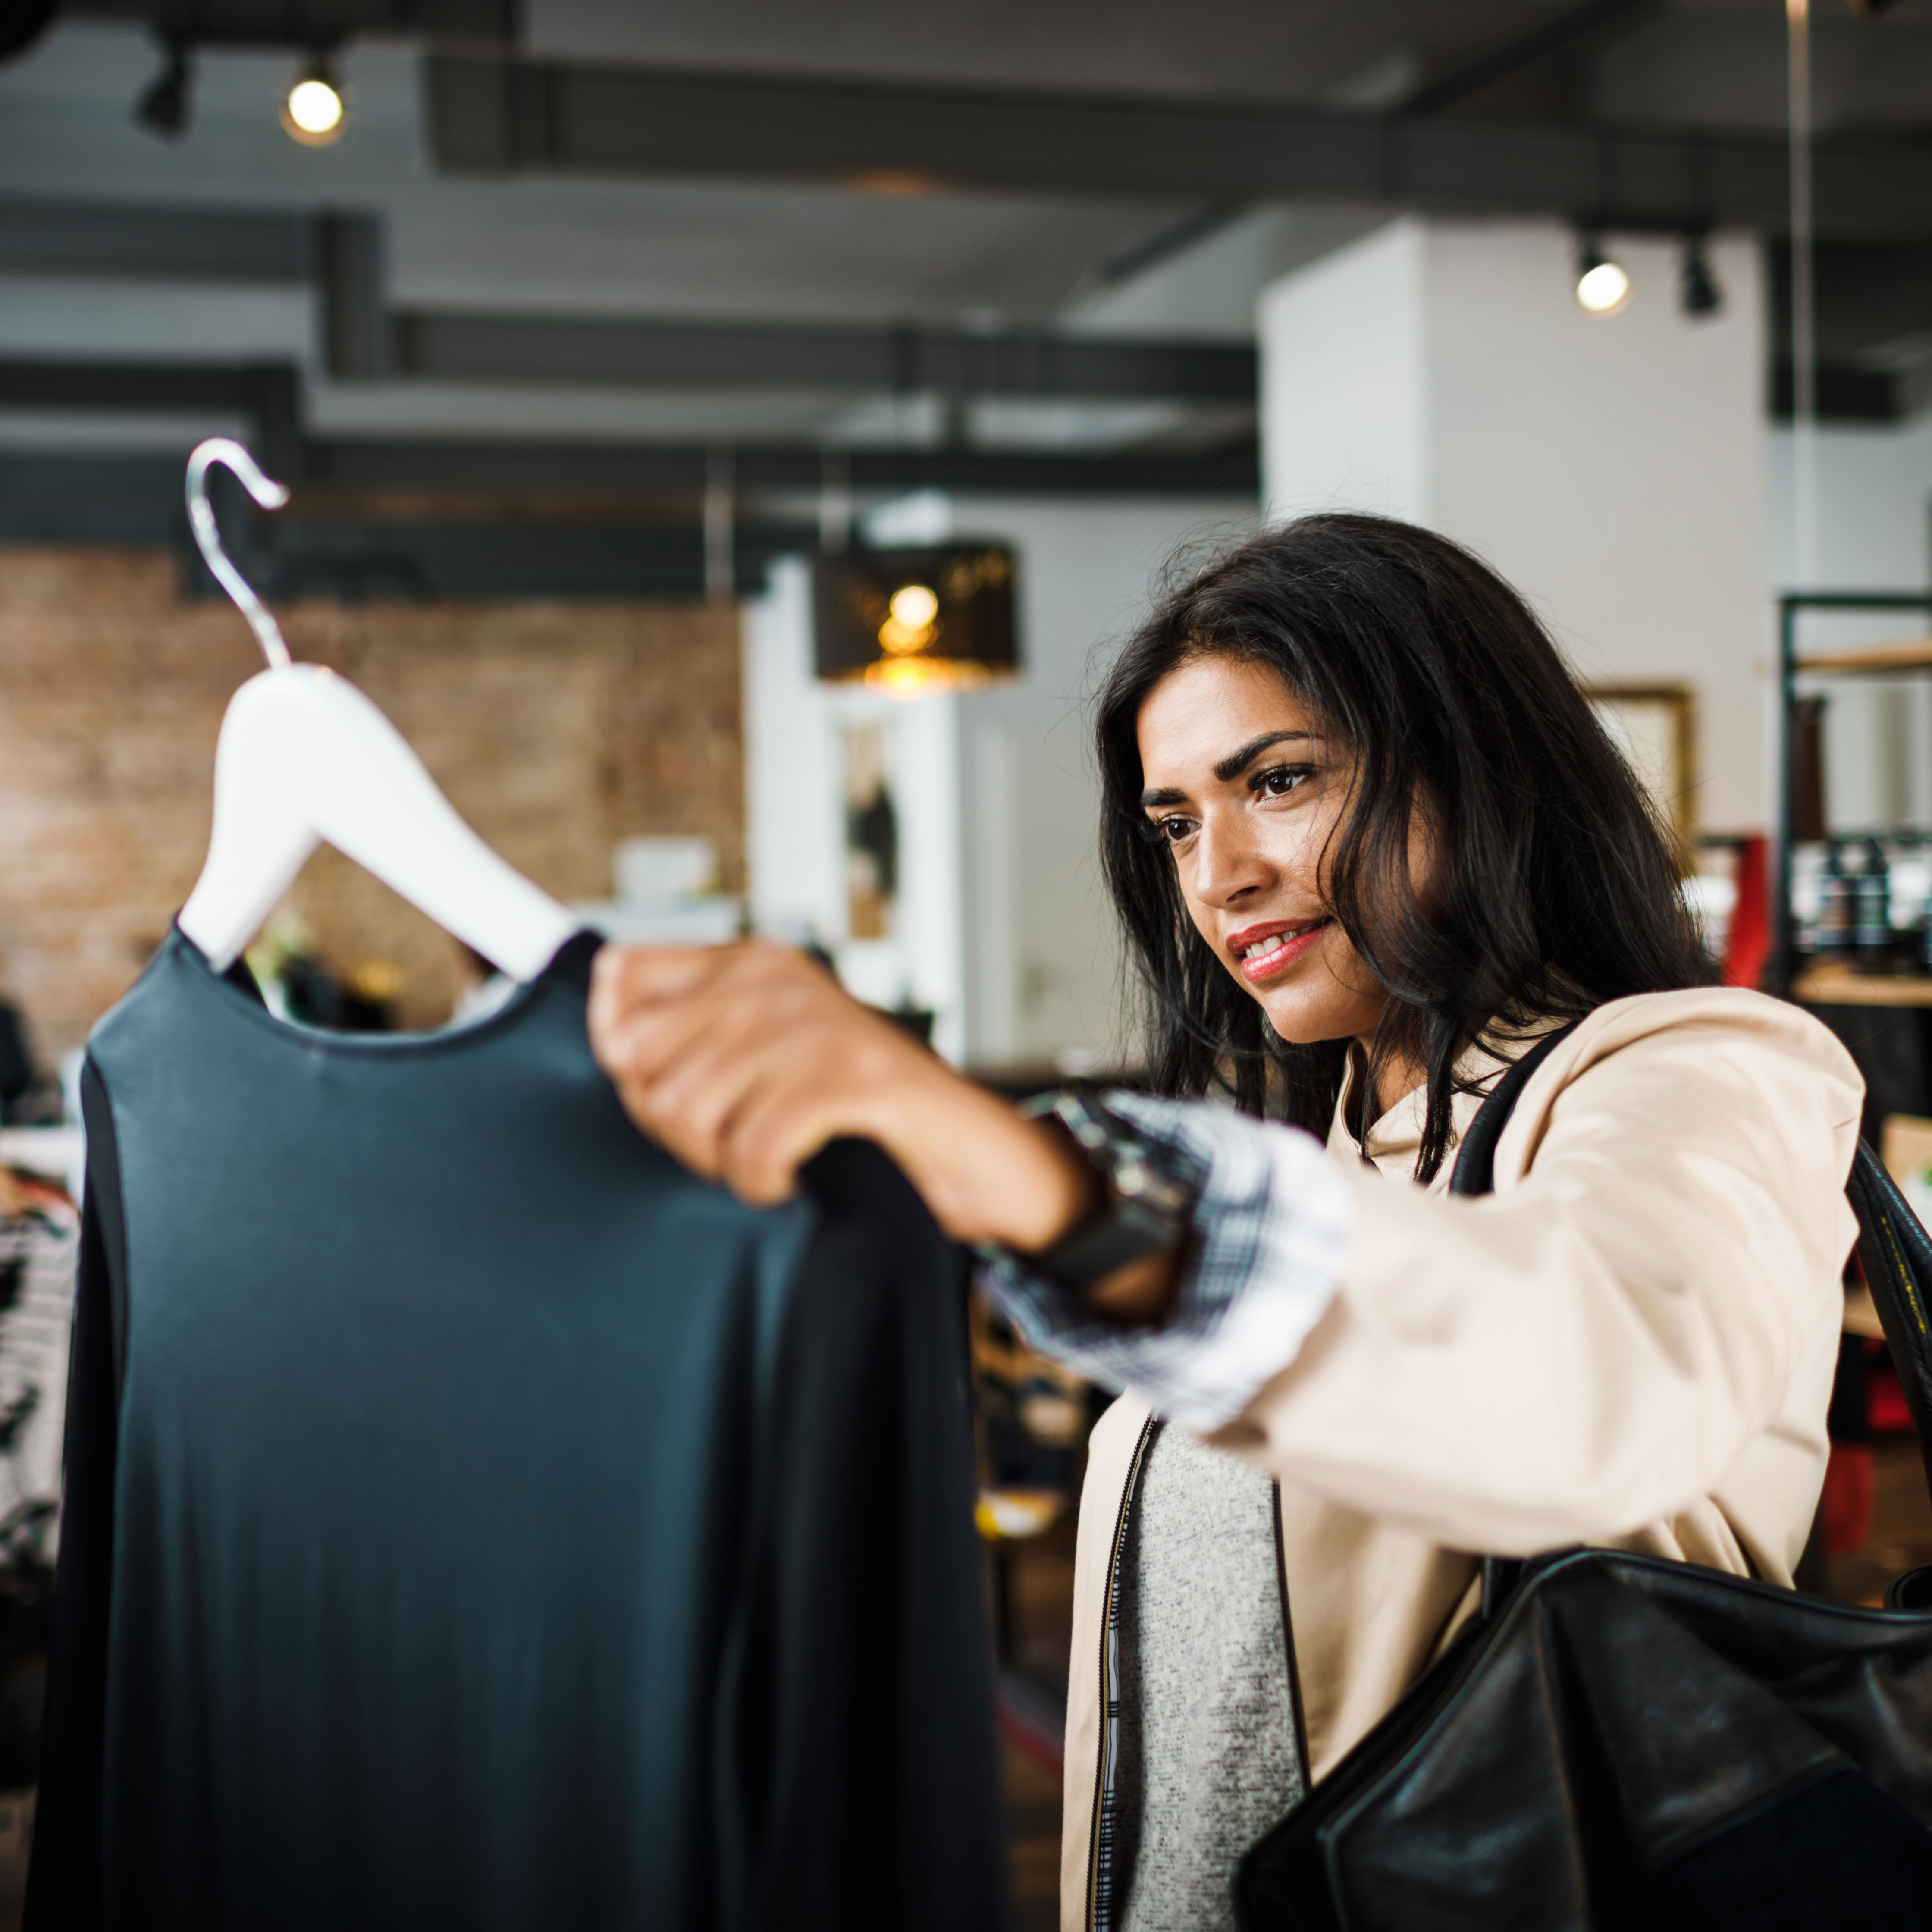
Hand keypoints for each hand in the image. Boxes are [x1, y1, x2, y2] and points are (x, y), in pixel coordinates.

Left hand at [587, 940, 1100, 1250]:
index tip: (665, 1089)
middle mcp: (777, 980)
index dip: (621, 1051)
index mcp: (750, 964)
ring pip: (688, 1107)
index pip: (621, 978)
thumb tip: (607, 1034)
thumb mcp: (767, 1056)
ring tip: (757, 1160)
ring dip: (715, 1159)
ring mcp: (816, 1025)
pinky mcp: (852, 1078)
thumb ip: (690, 1037)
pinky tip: (784, 1180)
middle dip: (668, 1124)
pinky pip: (754, 1143)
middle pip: (641, 1059)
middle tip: (723, 1144)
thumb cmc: (858, 1111)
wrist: (968, 1149)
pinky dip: (761, 1180)